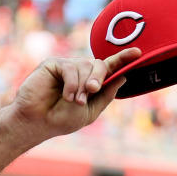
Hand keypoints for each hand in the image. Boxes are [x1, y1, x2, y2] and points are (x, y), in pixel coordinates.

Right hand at [9, 48, 141, 140]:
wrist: (38, 122)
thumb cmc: (61, 119)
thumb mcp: (90, 111)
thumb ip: (106, 94)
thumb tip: (122, 77)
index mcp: (91, 82)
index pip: (110, 68)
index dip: (123, 59)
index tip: (138, 53)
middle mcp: (81, 72)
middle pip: (100, 64)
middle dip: (99, 77)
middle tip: (92, 90)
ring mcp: (67, 66)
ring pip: (86, 66)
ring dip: (82, 86)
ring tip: (73, 101)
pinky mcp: (54, 64)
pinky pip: (71, 68)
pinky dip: (72, 84)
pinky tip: (66, 96)